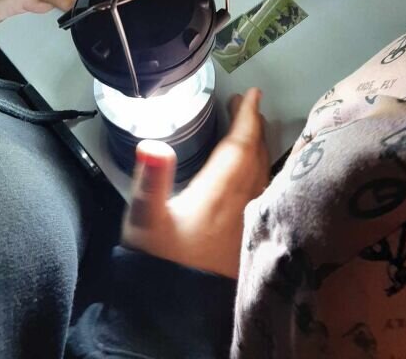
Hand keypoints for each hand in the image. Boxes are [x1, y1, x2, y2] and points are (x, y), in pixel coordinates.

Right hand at [122, 88, 268, 278]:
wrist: (176, 312)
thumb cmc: (158, 262)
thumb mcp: (144, 219)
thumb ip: (150, 180)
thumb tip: (152, 145)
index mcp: (219, 192)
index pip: (241, 145)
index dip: (247, 116)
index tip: (251, 93)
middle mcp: (241, 203)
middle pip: (256, 155)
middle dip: (253, 127)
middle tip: (247, 106)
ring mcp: (247, 221)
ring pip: (261, 173)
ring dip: (258, 148)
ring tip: (250, 132)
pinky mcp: (246, 236)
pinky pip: (260, 189)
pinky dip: (258, 170)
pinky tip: (251, 173)